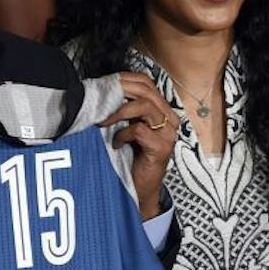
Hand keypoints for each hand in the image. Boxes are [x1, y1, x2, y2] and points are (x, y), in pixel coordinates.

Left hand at [102, 71, 179, 218]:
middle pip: (146, 91)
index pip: (146, 83)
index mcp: (161, 111)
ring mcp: (167, 133)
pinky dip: (123, 134)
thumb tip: (104, 91)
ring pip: (145, 106)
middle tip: (100, 103)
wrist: (139, 189)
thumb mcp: (126, 128)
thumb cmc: (131, 158)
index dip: (124, 80)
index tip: (104, 87)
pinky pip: (139, 130)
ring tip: (104, 122)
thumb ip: (124, 110)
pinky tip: (116, 143)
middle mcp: (169, 119)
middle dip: (119, 93)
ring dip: (120, 112)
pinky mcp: (161, 148)